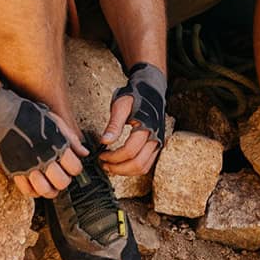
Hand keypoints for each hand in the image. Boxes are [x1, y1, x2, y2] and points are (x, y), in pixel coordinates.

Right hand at [0, 86, 88, 198]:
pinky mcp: (15, 171)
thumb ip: (72, 138)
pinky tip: (37, 184)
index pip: (74, 168)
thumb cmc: (31, 116)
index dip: (75, 168)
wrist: (5, 114)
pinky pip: (27, 191)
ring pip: (45, 191)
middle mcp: (43, 159)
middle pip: (62, 182)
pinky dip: (34, 192)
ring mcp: (28, 167)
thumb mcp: (56, 122)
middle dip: (64, 180)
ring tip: (51, 184)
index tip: (71, 165)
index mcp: (56, 146)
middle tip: (61, 175)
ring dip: (51, 190)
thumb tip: (84, 153)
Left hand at [100, 62, 165, 177]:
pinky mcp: (157, 145)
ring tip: (111, 167)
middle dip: (118, 168)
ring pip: (143, 167)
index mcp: (146, 127)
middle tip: (104, 165)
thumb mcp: (120, 106)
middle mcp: (155, 137)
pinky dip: (134, 168)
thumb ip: (114, 125)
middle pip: (137, 164)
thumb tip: (104, 142)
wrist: (151, 89)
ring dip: (126, 171)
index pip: (129, 151)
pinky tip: (122, 163)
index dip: (113, 157)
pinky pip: (147, 164)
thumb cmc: (134, 95)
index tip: (101, 155)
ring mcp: (157, 142)